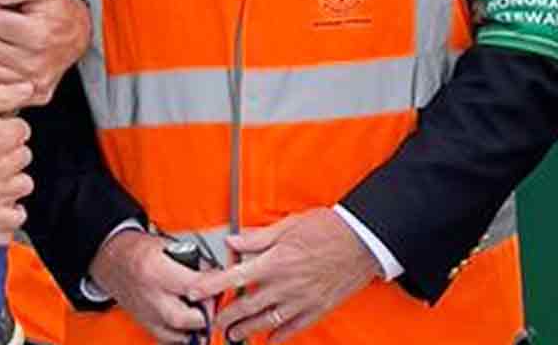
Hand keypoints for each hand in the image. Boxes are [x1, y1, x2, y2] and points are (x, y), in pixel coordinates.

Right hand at [0, 82, 34, 230]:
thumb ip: (3, 95)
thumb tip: (28, 88)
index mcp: (2, 136)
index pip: (22, 130)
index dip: (5, 128)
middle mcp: (4, 165)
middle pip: (24, 156)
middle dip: (8, 151)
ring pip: (23, 184)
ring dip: (11, 179)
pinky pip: (15, 217)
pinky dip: (11, 211)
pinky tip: (0, 200)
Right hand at [87, 229, 211, 343]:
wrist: (109, 257)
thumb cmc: (135, 249)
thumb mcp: (166, 245)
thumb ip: (194, 262)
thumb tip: (216, 275)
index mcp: (155, 271)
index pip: (196, 287)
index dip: (215, 286)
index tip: (222, 283)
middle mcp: (149, 297)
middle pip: (188, 319)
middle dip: (207, 312)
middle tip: (212, 302)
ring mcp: (146, 315)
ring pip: (181, 336)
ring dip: (196, 326)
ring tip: (199, 311)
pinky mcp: (146, 325)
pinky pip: (171, 340)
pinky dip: (183, 335)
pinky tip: (188, 323)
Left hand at [189, 209, 379, 342]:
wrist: (363, 242)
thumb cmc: (328, 229)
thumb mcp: (287, 226)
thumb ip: (257, 238)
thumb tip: (233, 241)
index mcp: (274, 262)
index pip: (233, 277)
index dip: (210, 287)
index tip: (194, 293)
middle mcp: (285, 284)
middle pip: (247, 306)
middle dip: (225, 316)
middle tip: (211, 322)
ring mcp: (302, 300)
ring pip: (267, 321)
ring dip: (247, 330)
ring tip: (233, 336)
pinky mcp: (318, 308)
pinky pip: (294, 327)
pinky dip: (280, 335)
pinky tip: (269, 339)